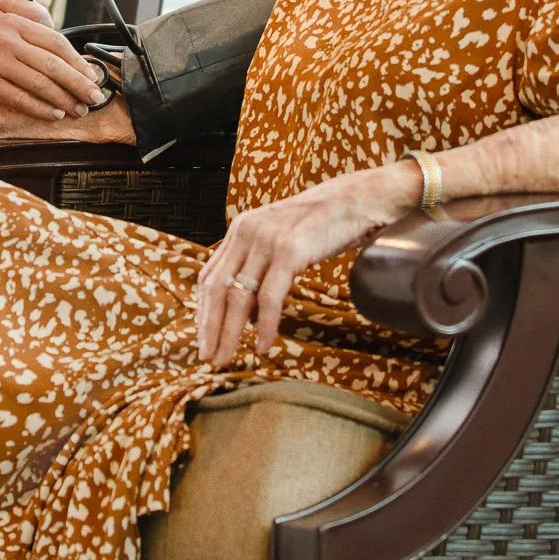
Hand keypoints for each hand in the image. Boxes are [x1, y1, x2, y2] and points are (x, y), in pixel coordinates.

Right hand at [0, 0, 102, 116]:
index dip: (77, 61)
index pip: (56, 42)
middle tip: (95, 97)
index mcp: (15, 23)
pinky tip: (53, 115)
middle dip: (78, 83)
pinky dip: (40, 108)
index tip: (92, 76)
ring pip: (40, 83)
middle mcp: (8, 39)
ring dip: (63, 99)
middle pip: (53, 64)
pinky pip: (20, 98)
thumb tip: (62, 62)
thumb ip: (27, 40)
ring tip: (78, 110)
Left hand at [192, 163, 418, 369]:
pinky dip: (265, 326)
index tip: (202, 339)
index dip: (203, 312)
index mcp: (240, 230)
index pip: (208, 277)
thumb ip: (258, 265)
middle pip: (216, 289)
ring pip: (238, 297)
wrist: (356, 200)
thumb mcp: (279, 239)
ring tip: (226, 359)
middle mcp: (246, 233)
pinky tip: (263, 346)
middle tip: (207, 359)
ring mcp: (267, 242)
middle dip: (209, 329)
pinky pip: (270, 298)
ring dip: (230, 334)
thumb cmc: (321, 225)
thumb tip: (247, 313)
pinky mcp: (289, 252)